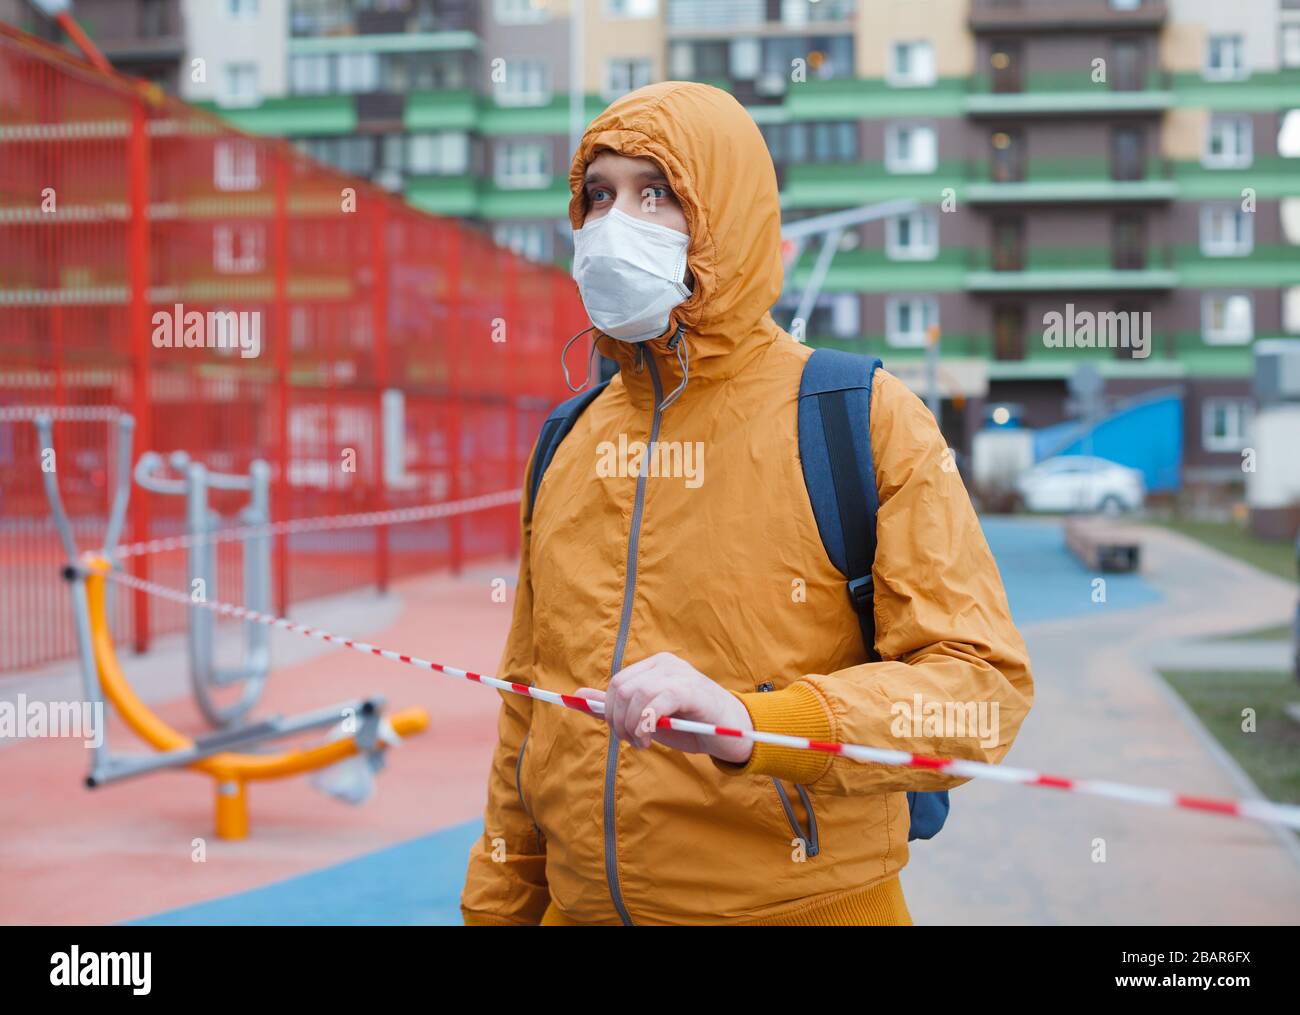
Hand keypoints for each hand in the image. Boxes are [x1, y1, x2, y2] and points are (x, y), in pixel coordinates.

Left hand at [576, 652, 753, 764]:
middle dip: (618, 720)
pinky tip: (649, 737)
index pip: (617, 683)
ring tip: (643, 742)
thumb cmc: (691, 724)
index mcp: (654, 666)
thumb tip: (579, 696)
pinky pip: (655, 702)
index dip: (610, 711)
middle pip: (621, 687)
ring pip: (635, 695)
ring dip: (631, 725)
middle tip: (632, 741)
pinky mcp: (690, 689)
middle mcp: (665, 664)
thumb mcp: (648, 716)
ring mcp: (678, 673)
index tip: (621, 733)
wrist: (733, 733)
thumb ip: (616, 706)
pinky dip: (645, 723)